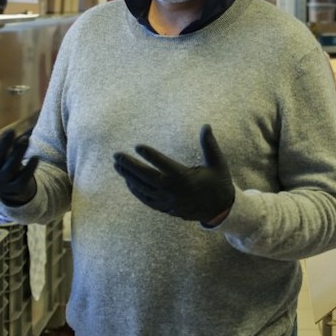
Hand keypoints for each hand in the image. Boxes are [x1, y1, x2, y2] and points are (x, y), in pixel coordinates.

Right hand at [0, 115, 38, 205]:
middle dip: (2, 146)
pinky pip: (22, 180)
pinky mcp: (16, 188)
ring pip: (9, 169)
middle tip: (10, 130)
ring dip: (18, 153)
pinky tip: (36, 157)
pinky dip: (29, 169)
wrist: (8, 188)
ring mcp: (2, 183)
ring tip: (25, 139)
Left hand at [113, 125, 234, 223]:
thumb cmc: (218, 182)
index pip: (163, 165)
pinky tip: (128, 181)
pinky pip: (146, 200)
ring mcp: (168, 202)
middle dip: (130, 166)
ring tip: (117, 165)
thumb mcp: (217, 162)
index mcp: (186, 178)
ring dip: (129, 177)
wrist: (219, 210)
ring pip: (143, 189)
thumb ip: (209, 144)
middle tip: (117, 155)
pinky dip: (136, 191)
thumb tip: (206, 125)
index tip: (137, 146)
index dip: (150, 155)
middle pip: (147, 177)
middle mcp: (174, 191)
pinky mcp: (166, 208)